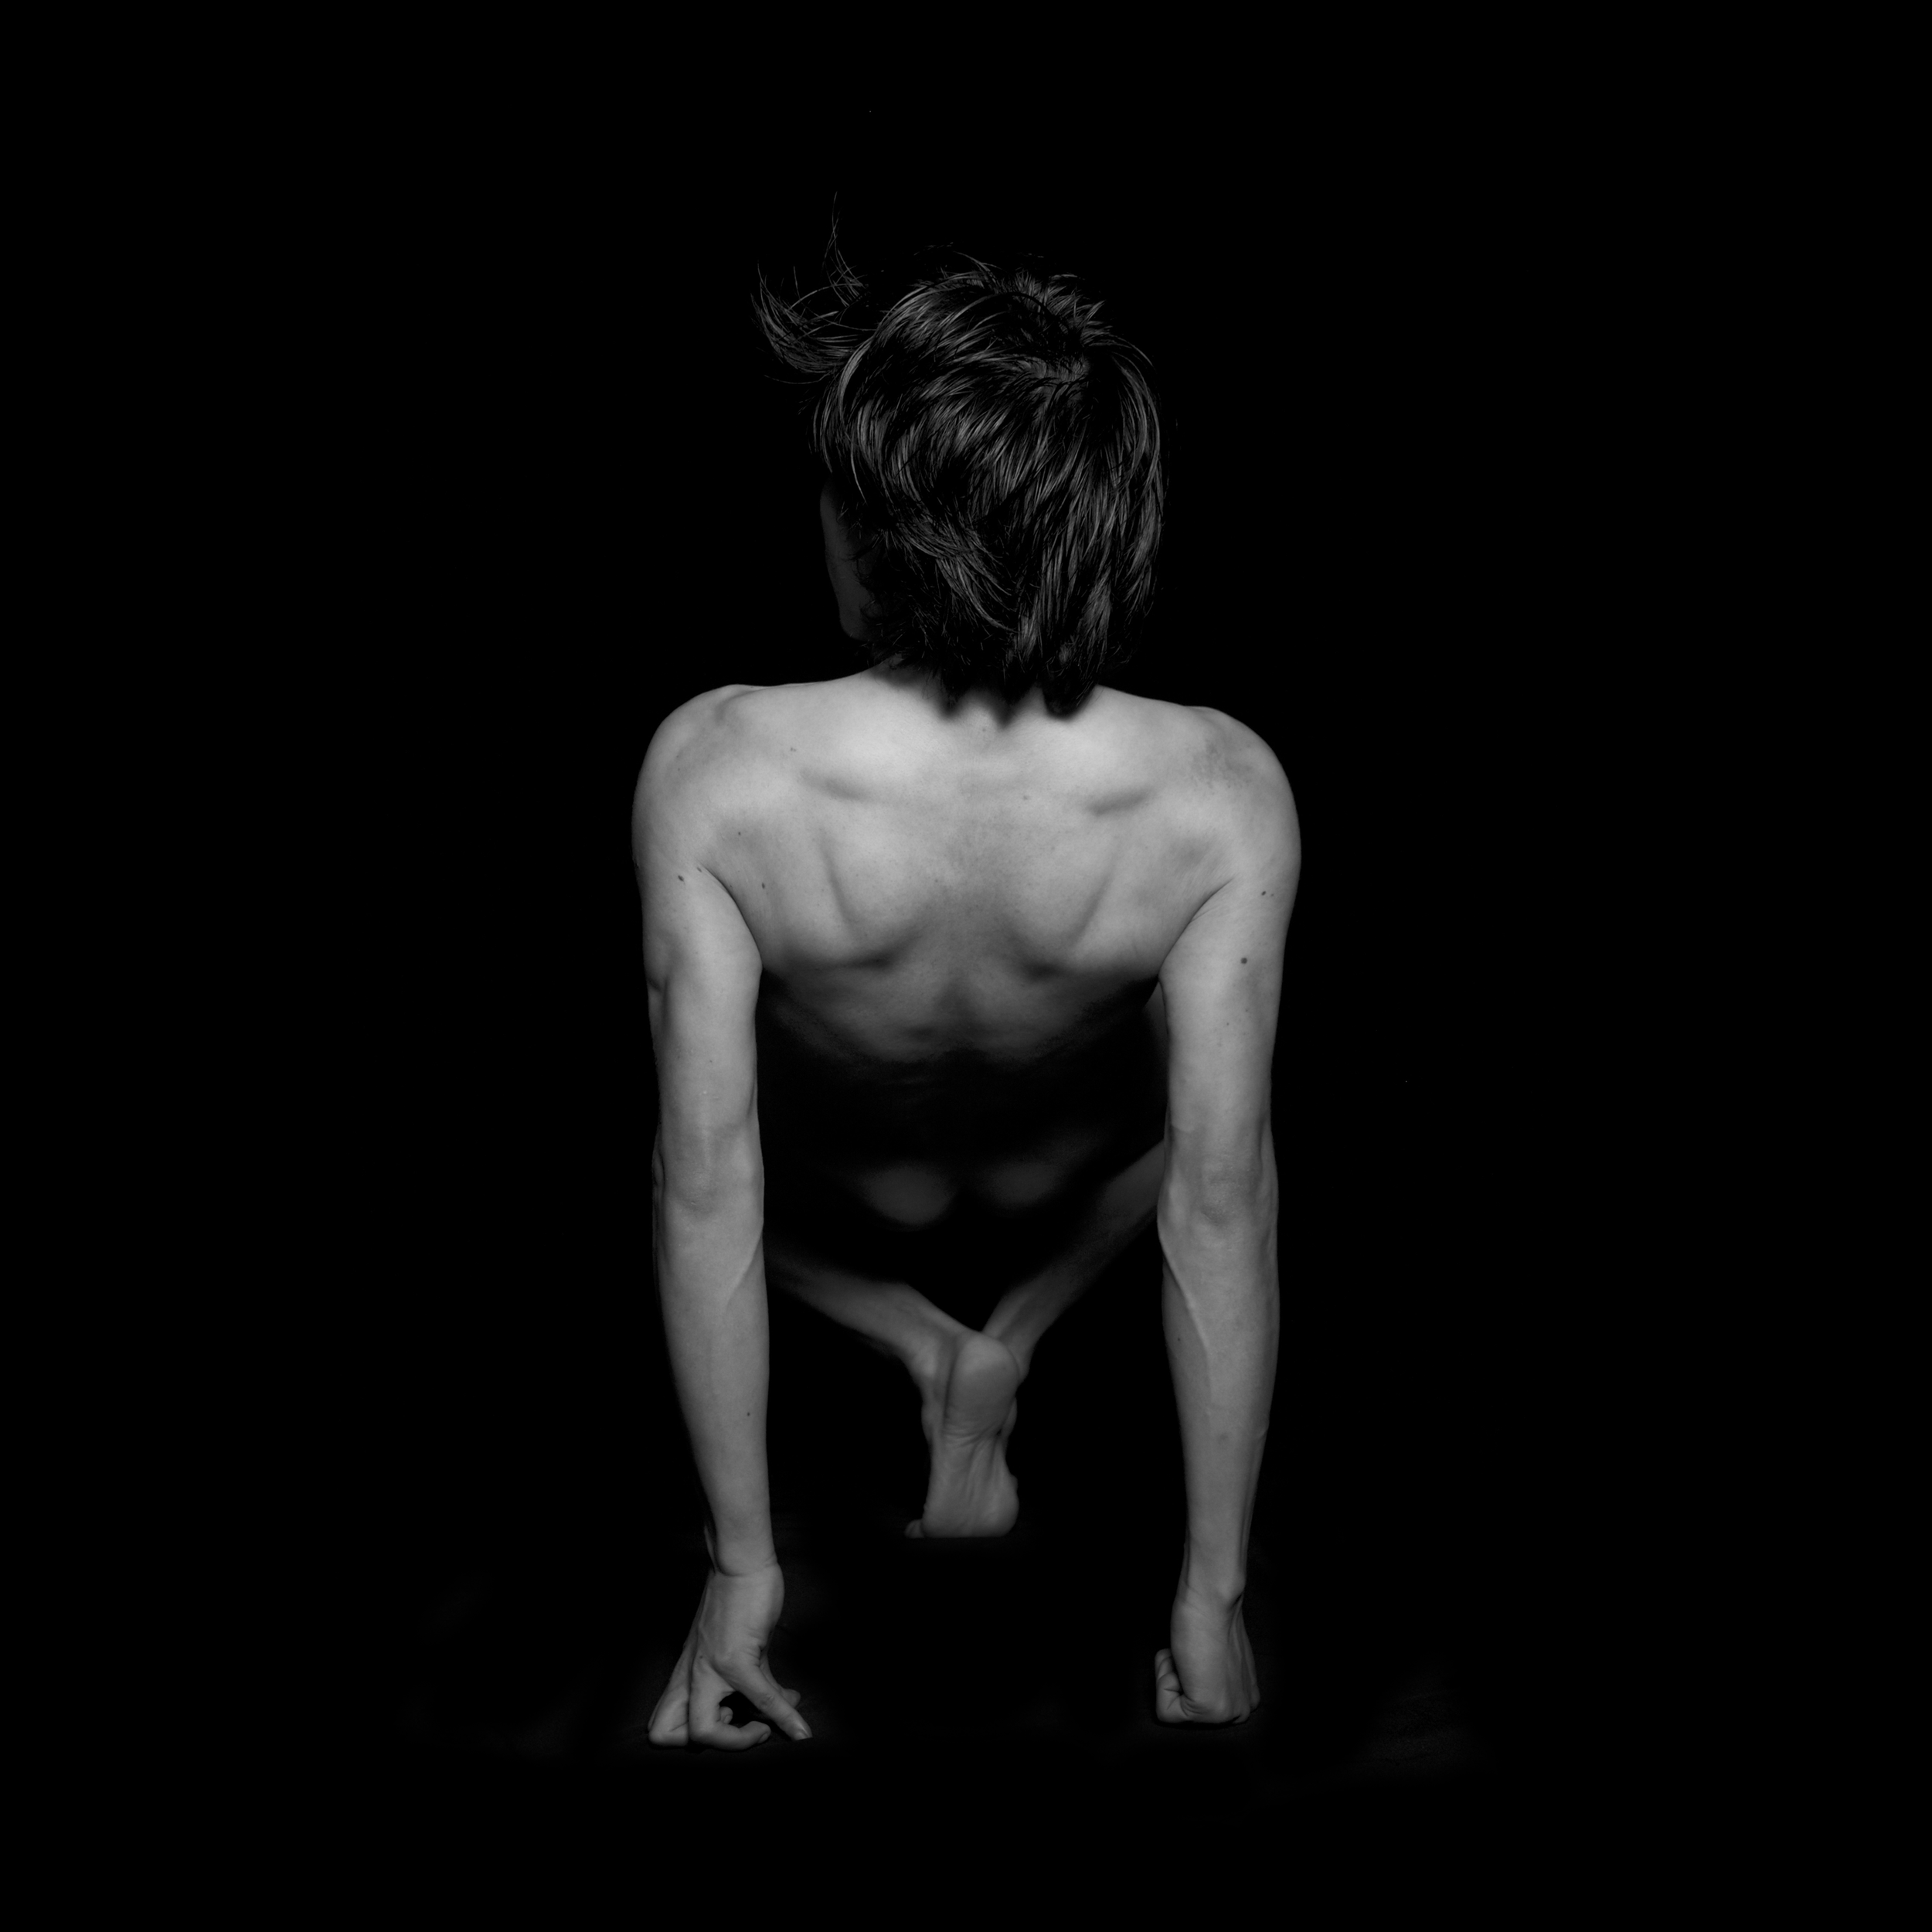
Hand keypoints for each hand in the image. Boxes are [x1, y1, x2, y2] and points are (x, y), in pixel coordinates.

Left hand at [647, 1561, 811, 1748]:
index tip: (729, 1719)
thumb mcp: (740, 1648)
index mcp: (685, 1672)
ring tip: (764, 1726)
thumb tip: (787, 1706)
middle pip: (664, 1735)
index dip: (688, 1737)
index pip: (660, 1726)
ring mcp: (710, 1669)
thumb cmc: (739, 1600)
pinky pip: (760, 1700)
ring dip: (738, 1742)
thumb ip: (757, 1680)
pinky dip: (783, 1719)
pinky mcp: (737, 1659)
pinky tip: (801, 1730)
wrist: (742, 1563)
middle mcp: (689, 1674)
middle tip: (740, 1725)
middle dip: (707, 1744)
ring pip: (702, 1732)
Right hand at [1154, 1583, 1259, 1724]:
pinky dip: (1163, 1682)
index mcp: (1244, 1699)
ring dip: (1169, 1677)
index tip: (1199, 1652)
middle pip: (1184, 1711)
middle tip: (1191, 1654)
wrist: (1211, 1600)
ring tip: (1188, 1654)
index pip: (1196, 1703)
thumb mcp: (1217, 1659)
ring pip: (1172, 1711)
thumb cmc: (1208, 1617)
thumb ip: (1214, 1678)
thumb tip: (1198, 1677)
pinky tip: (1182, 1662)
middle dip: (1176, 1679)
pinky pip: (1164, 1711)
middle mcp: (1240, 1711)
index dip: (1185, 1674)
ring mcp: (1226, 1713)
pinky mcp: (1208, 1709)